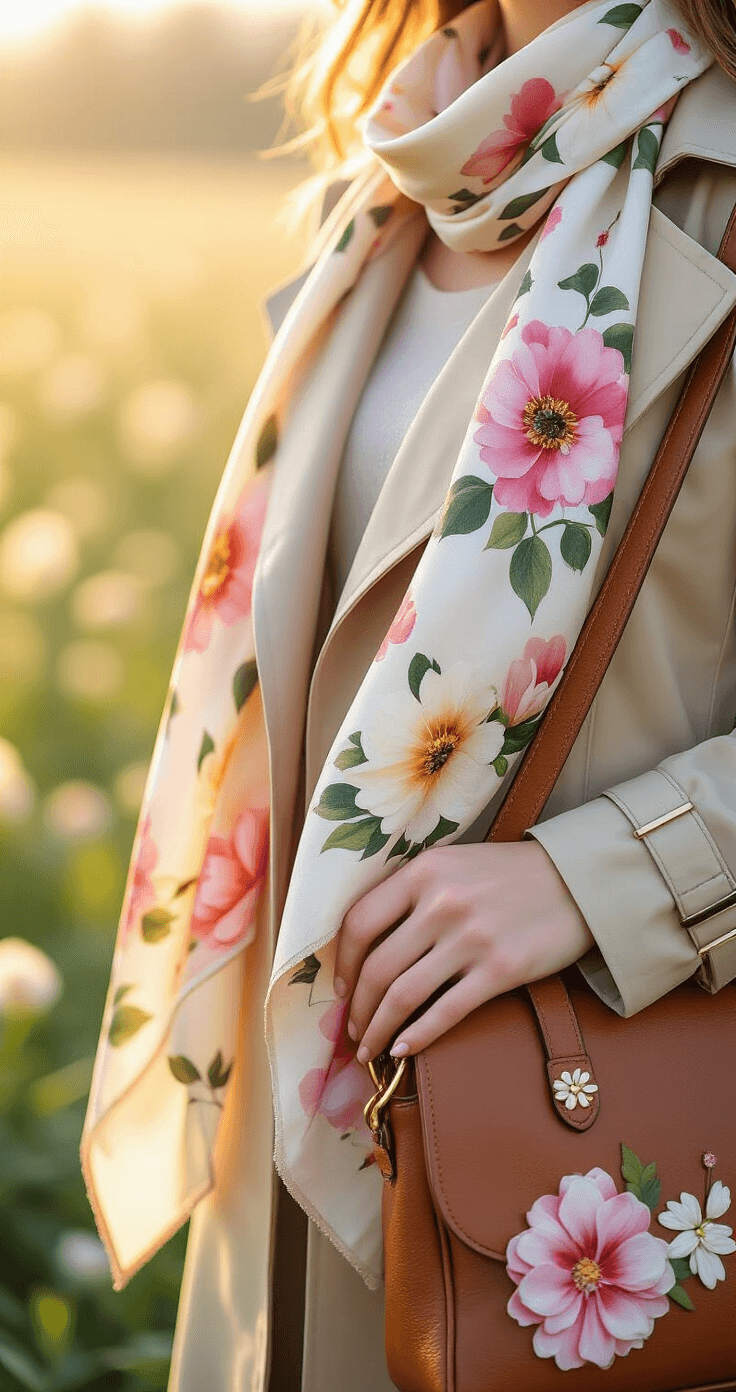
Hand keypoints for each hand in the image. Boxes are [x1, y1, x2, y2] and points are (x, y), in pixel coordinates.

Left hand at [334, 841, 594, 1062]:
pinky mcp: (500, 969)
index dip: (344, 963)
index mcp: (424, 871)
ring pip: (403, 995)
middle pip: (378, 967)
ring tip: (370, 1047)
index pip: (360, 922)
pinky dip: (416, 1037)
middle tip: (352, 1031)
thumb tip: (369, 942)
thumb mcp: (454, 864)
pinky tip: (402, 1050)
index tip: (341, 989)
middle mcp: (442, 902)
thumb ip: (414, 892)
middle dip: (357, 1009)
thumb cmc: (510, 875)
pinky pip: (445, 1012)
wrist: (578, 881)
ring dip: (378, 1029)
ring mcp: (471, 937)